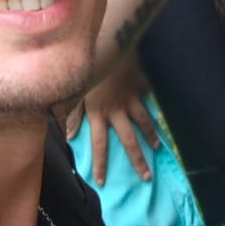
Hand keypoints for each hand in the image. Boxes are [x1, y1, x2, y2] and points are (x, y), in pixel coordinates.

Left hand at [65, 55, 159, 183]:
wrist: (109, 43)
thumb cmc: (87, 67)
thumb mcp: (75, 91)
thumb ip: (71, 114)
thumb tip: (67, 136)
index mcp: (98, 113)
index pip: (99, 144)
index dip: (99, 164)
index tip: (102, 181)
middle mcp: (116, 110)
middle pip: (128, 140)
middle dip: (138, 160)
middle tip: (146, 177)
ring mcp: (131, 98)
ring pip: (143, 121)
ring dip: (151, 135)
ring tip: (157, 146)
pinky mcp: (140, 84)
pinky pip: (147, 92)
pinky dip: (151, 97)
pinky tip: (156, 102)